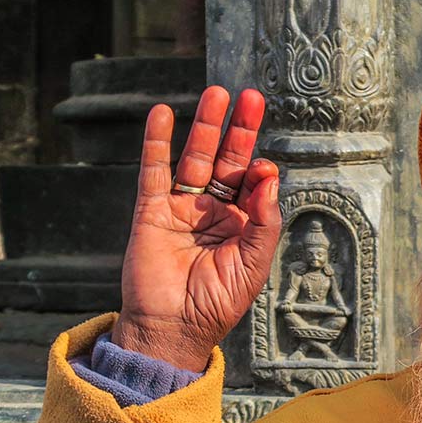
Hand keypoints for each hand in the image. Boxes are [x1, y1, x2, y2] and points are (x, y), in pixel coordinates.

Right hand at [111, 86, 280, 370]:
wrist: (174, 328)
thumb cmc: (217, 303)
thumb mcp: (253, 264)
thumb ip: (265, 221)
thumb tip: (269, 174)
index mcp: (243, 225)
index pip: (253, 184)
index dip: (259, 170)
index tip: (262, 168)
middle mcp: (214, 211)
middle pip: (227, 160)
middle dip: (238, 129)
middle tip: (249, 96)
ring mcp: (182, 208)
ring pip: (195, 158)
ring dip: (205, 126)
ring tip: (216, 94)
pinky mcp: (152, 211)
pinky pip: (154, 171)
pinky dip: (156, 143)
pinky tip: (162, 115)